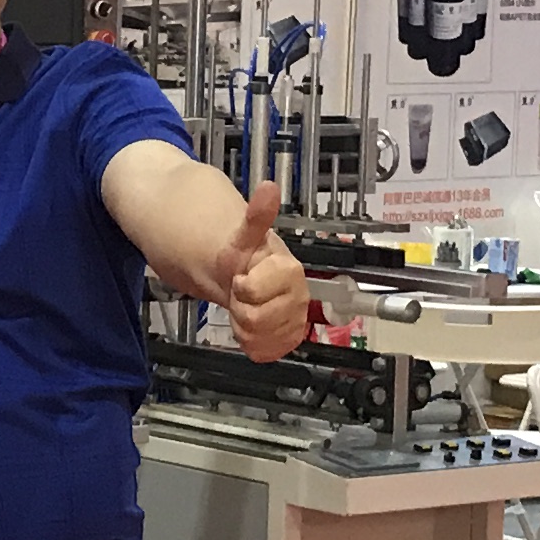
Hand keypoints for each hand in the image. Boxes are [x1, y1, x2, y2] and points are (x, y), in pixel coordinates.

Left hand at [213, 182, 311, 363]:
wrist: (244, 277)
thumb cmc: (247, 258)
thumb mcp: (244, 236)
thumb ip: (256, 217)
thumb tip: (268, 187)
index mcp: (290, 271)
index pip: (257, 291)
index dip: (243, 288)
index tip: (241, 279)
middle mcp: (298, 296)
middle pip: (258, 319)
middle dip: (241, 307)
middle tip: (241, 294)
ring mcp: (294, 319)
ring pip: (261, 338)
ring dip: (245, 326)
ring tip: (246, 308)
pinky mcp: (288, 338)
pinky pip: (267, 352)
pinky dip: (253, 343)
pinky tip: (252, 327)